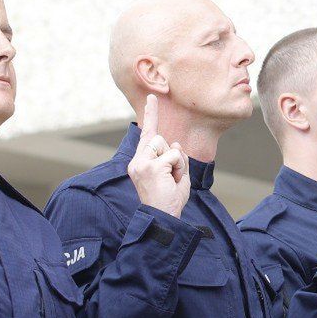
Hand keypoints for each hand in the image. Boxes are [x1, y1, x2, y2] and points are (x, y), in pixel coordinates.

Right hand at [127, 94, 188, 217]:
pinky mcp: (149, 166)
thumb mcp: (176, 175)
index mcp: (140, 163)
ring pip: (167, 145)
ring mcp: (141, 163)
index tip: (152, 98)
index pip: (147, 135)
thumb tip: (175, 143)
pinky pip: (174, 155)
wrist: (163, 218)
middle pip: (161, 139)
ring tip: (170, 180)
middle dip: (173, 156)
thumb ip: (175, 157)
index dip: (151, 115)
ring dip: (176, 162)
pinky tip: (172, 180)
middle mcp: (137, 161)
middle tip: (170, 178)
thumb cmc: (169, 200)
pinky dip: (179, 167)